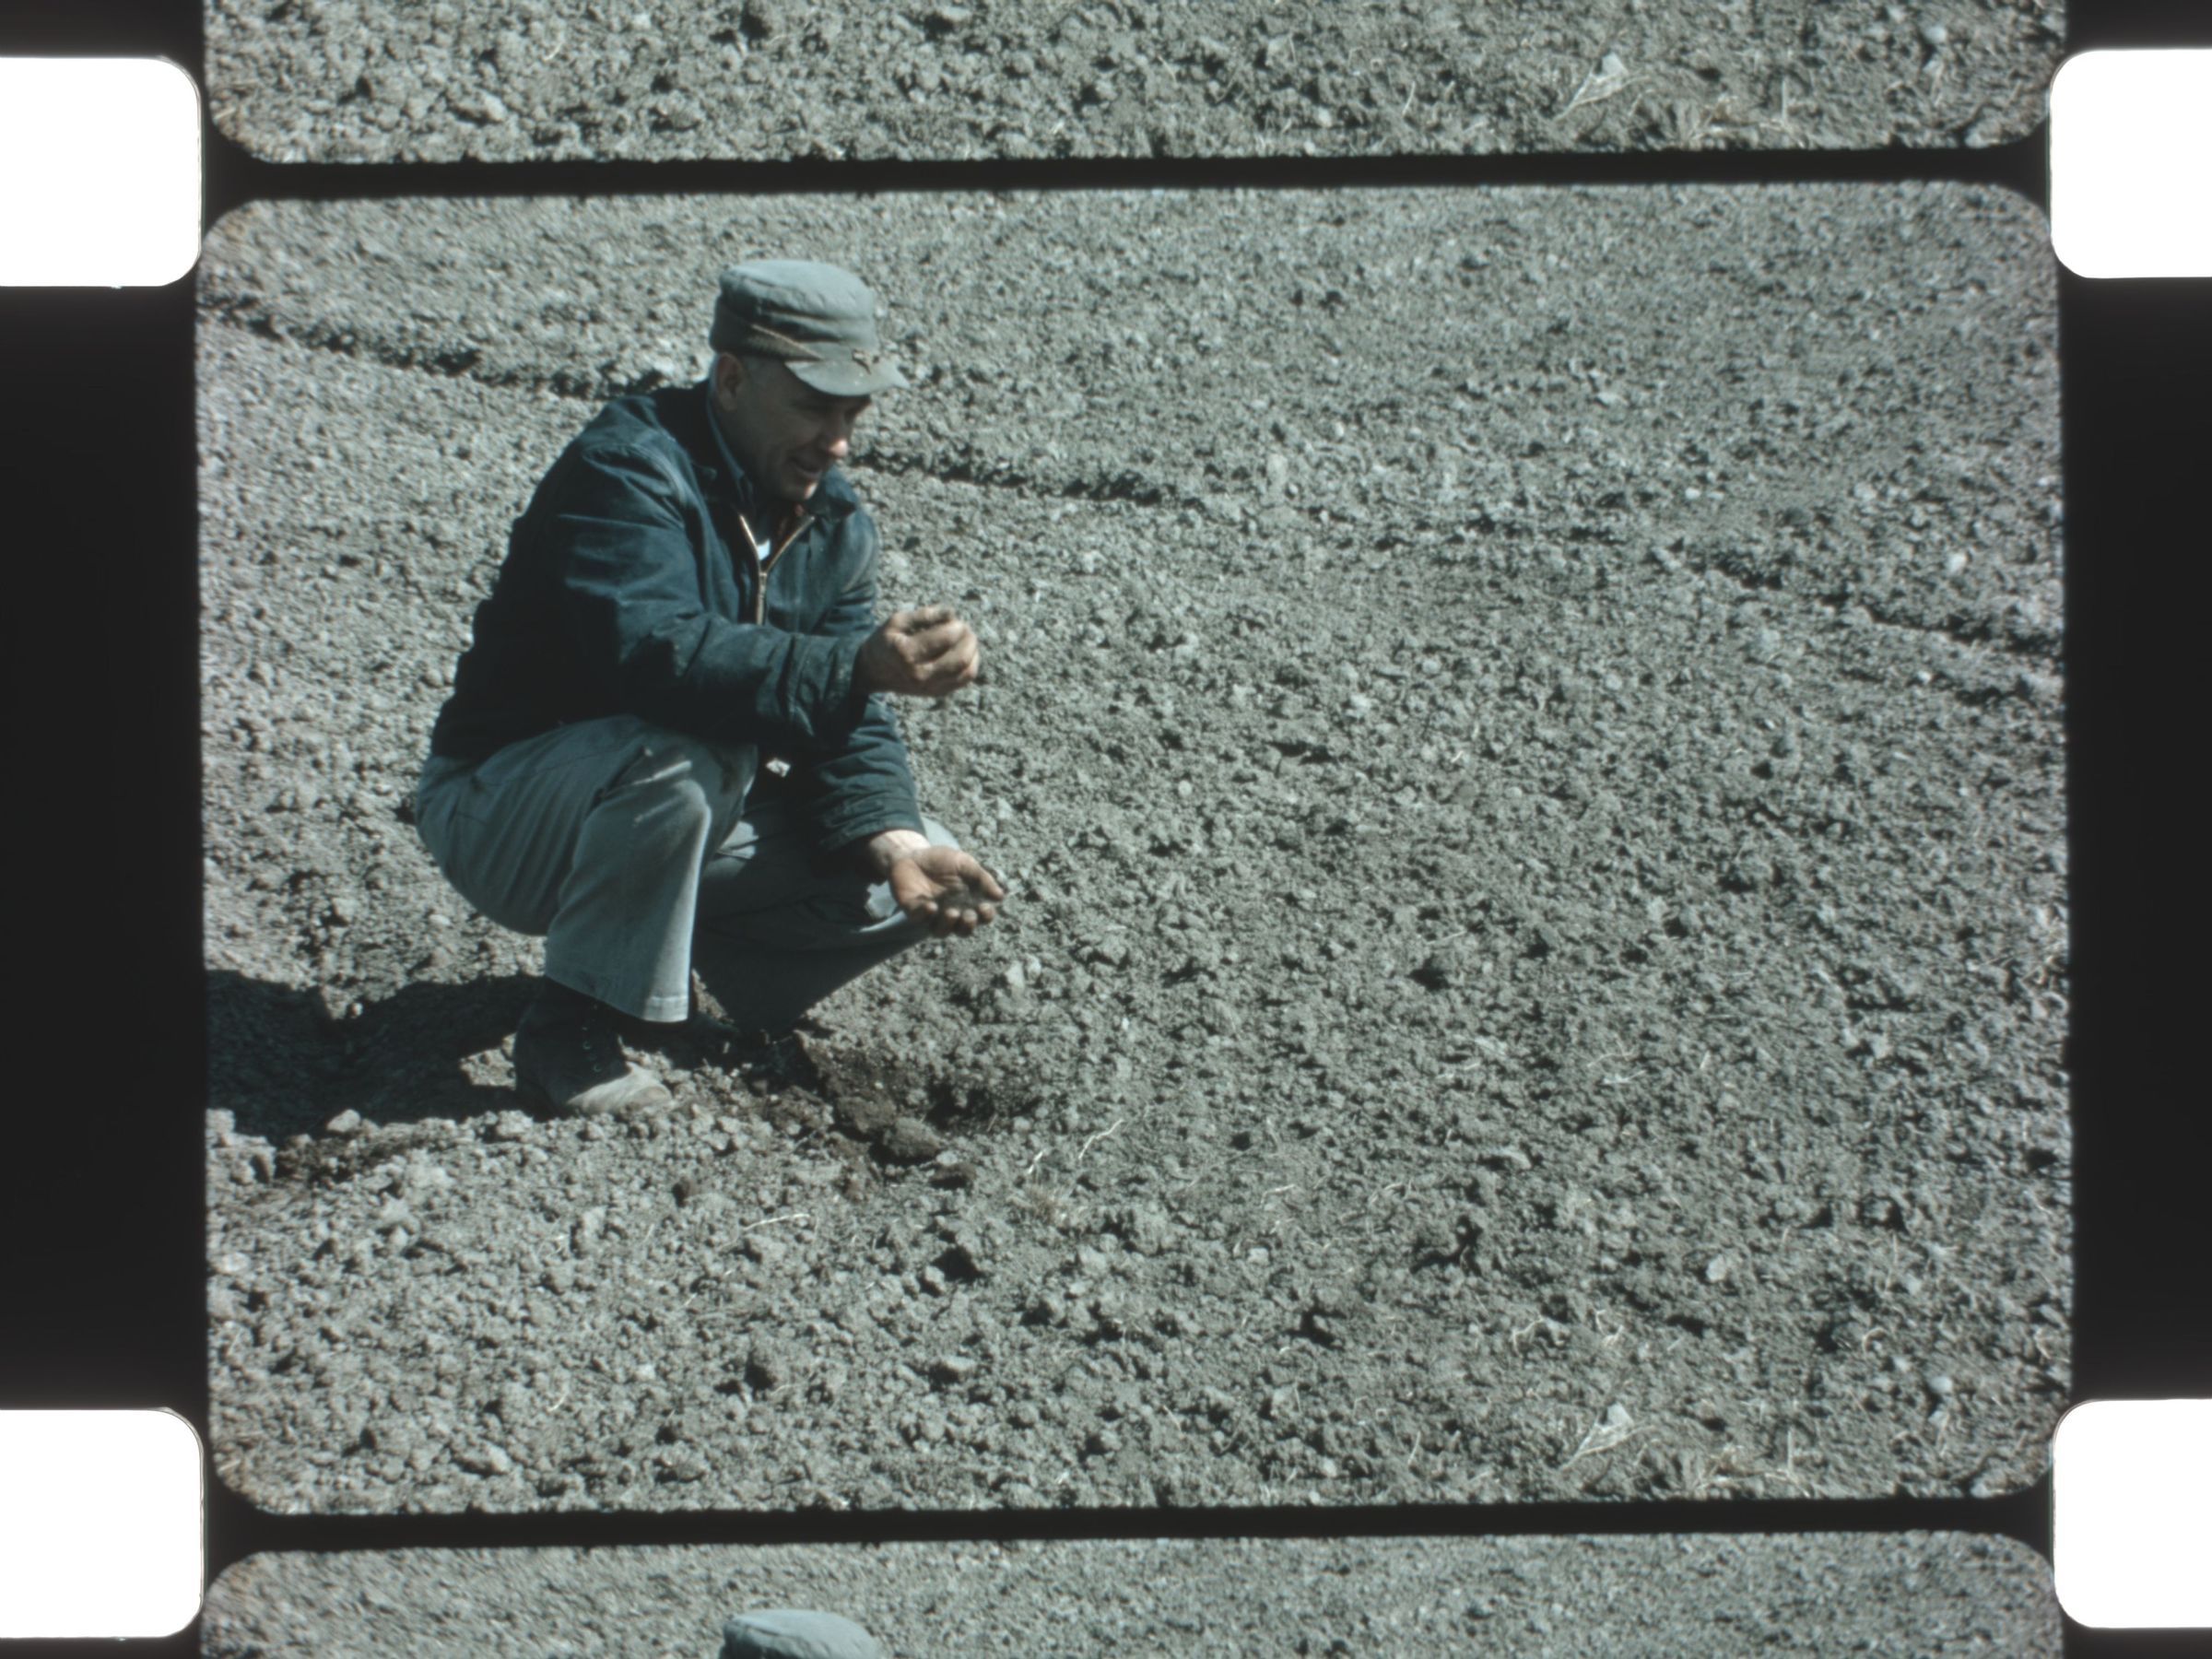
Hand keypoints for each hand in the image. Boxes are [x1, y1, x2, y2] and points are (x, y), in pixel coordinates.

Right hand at [856, 605, 980, 698]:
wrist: (873, 672)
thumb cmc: (886, 641)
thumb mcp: (897, 621)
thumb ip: (924, 615)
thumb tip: (952, 612)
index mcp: (907, 654)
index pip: (947, 637)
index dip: (956, 624)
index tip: (953, 618)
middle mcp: (920, 675)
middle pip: (962, 658)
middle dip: (969, 638)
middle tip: (963, 627)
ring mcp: (930, 687)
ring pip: (967, 672)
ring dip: (973, 651)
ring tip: (966, 639)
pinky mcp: (937, 693)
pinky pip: (964, 680)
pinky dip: (971, 664)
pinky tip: (965, 652)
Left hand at [886, 845, 1005, 937]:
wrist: (913, 853)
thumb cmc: (942, 860)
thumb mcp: (965, 864)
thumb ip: (982, 879)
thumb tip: (1000, 896)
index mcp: (967, 902)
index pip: (981, 917)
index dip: (986, 916)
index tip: (985, 907)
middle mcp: (951, 912)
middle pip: (963, 930)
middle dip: (968, 926)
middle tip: (968, 915)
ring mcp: (932, 914)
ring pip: (941, 932)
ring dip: (948, 925)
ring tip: (951, 913)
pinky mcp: (913, 910)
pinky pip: (920, 919)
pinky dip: (926, 915)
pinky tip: (931, 906)